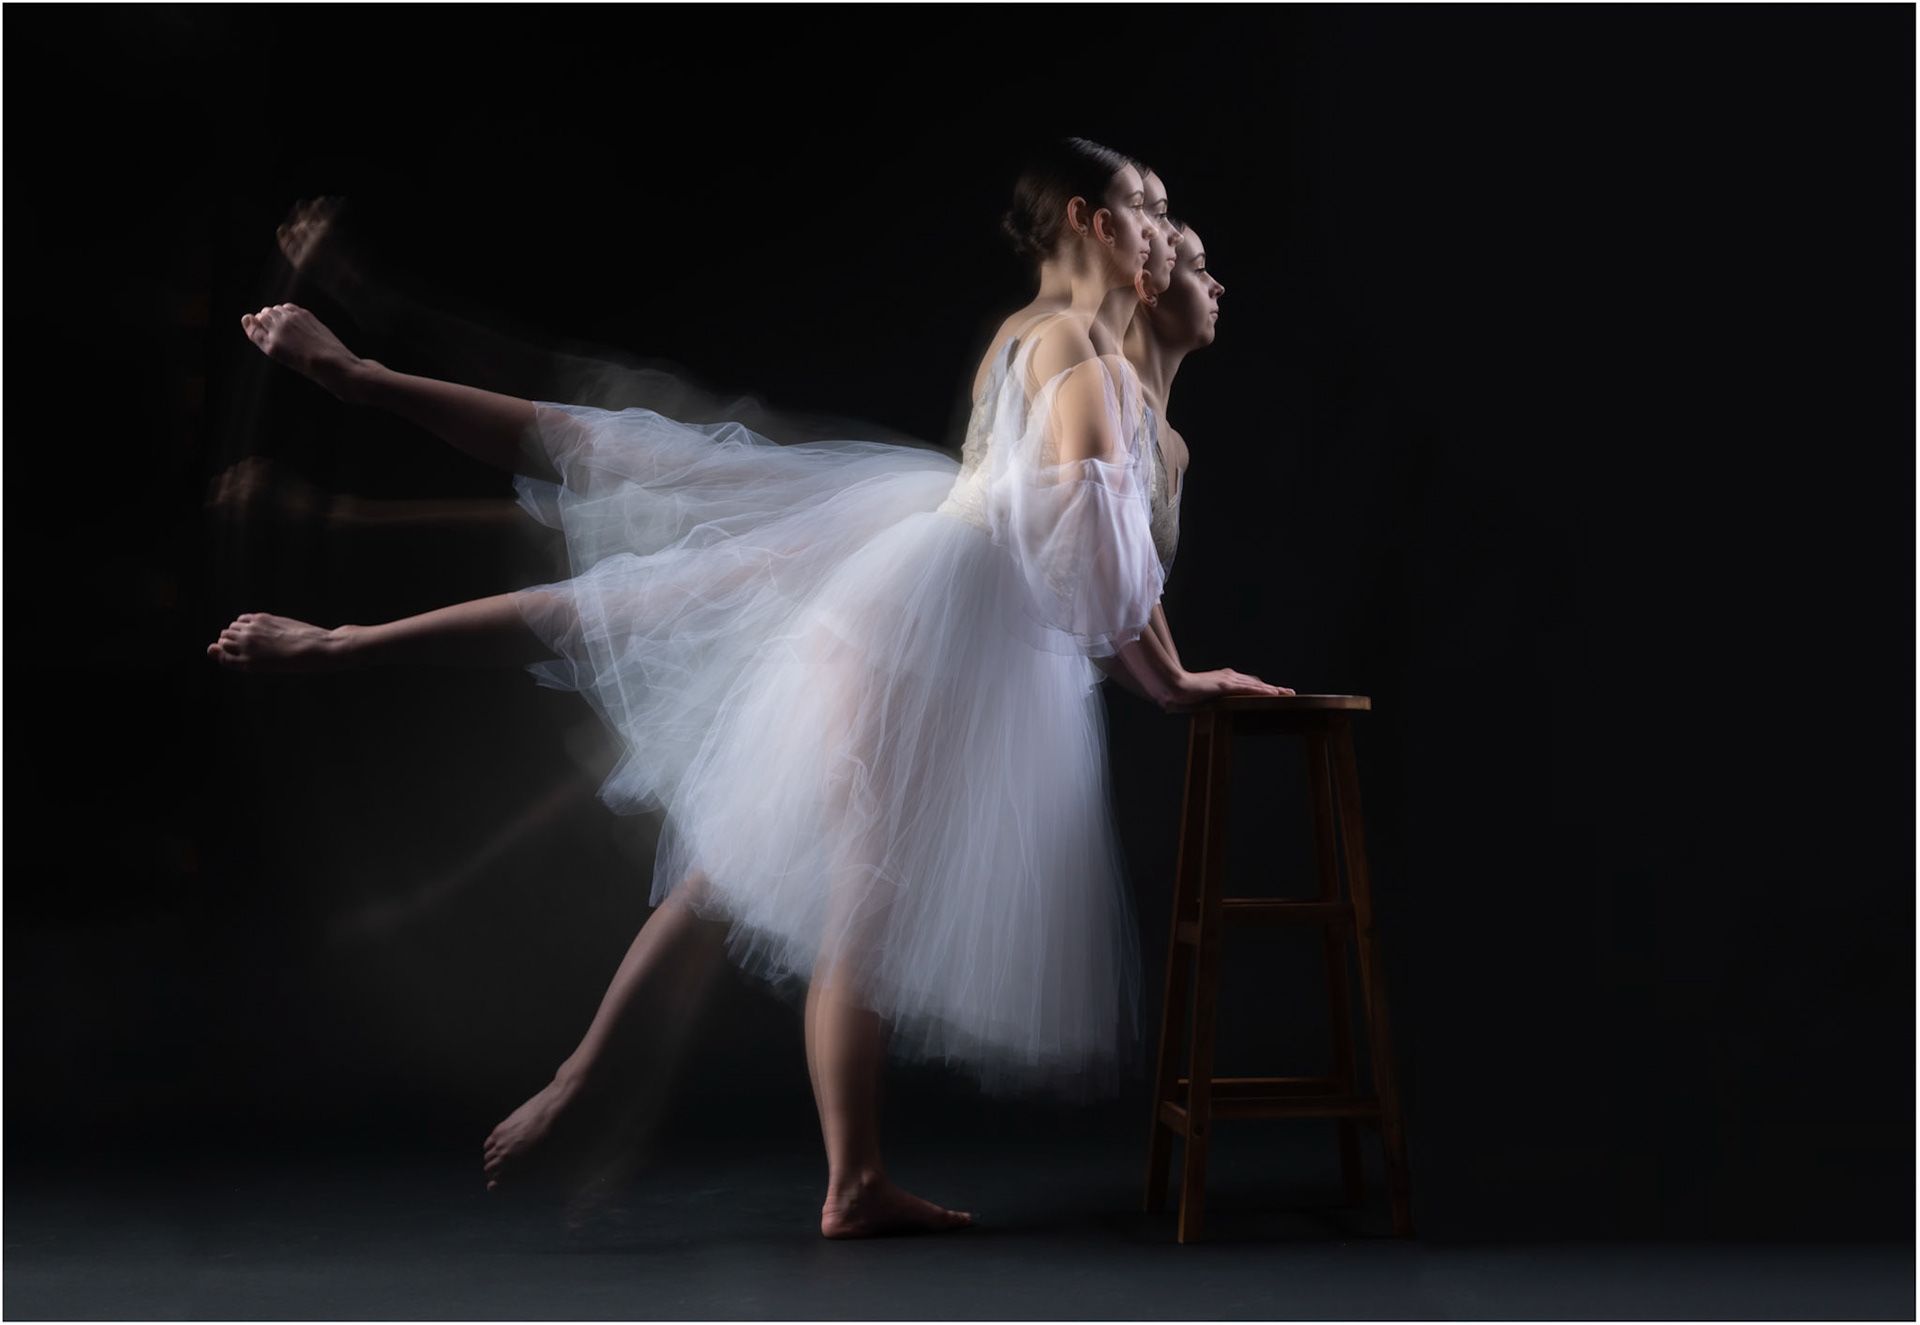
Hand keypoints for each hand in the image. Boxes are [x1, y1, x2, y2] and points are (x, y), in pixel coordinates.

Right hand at [1164, 668, 1293, 712]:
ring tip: (1288, 694)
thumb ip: (1210, 699)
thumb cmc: (1185, 693)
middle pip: (1257, 683)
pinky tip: (1273, 694)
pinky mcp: (1226, 686)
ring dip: (1273, 689)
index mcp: (1225, 678)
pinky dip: (1262, 691)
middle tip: (1290, 693)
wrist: (1174, 686)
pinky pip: (1248, 689)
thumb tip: (1212, 705)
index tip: (1276, 692)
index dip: (1264, 688)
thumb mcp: (1203, 696)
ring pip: (1257, 685)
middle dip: (1274, 688)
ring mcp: (1228, 680)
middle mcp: (1229, 676)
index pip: (1250, 683)